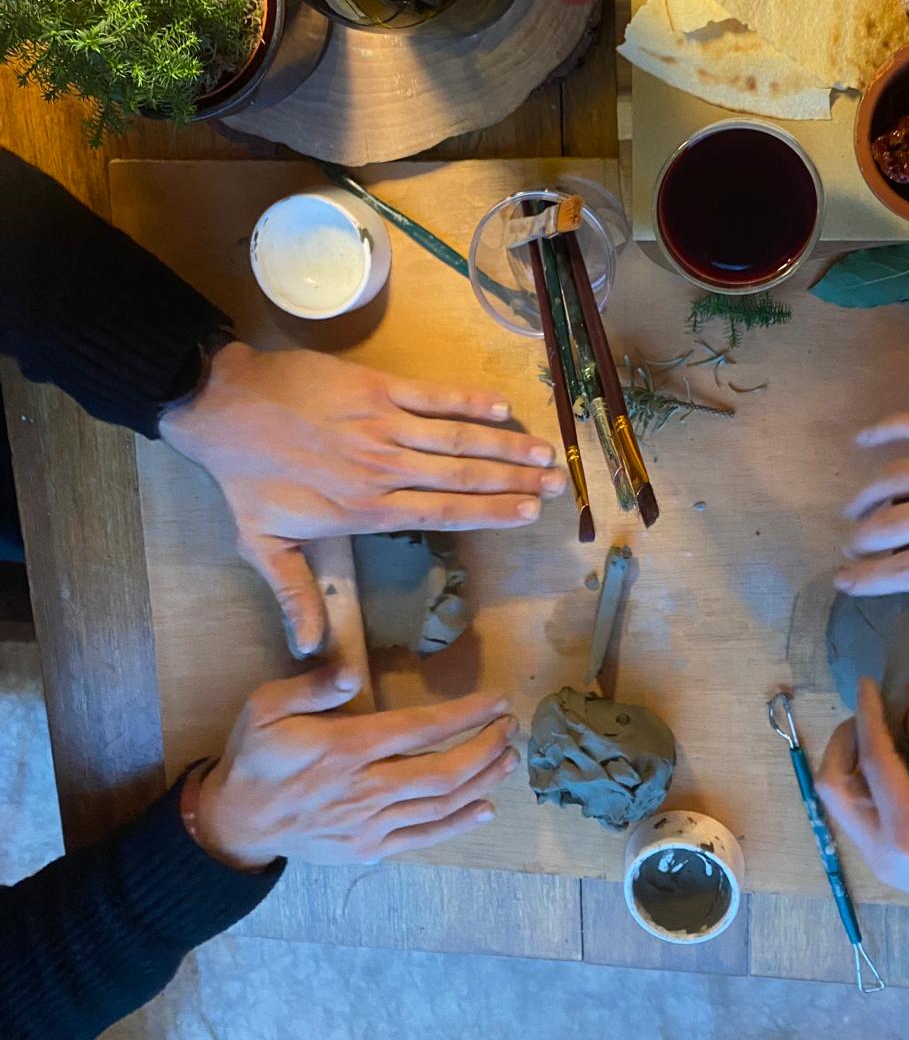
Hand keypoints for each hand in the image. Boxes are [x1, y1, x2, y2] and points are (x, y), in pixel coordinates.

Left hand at [160, 342, 565, 655]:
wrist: (219, 409)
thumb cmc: (243, 481)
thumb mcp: (263, 547)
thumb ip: (296, 596)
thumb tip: (308, 651)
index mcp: (366, 510)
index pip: (443, 513)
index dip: (491, 512)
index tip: (528, 514)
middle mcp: (383, 469)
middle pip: (463, 476)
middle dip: (516, 480)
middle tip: (557, 485)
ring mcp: (381, 425)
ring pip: (456, 438)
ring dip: (505, 444)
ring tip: (545, 451)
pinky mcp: (374, 388)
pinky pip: (431, 396)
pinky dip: (467, 401)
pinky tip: (500, 407)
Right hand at [192, 664, 518, 869]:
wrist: (238, 822)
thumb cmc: (256, 758)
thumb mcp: (264, 707)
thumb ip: (309, 688)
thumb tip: (348, 673)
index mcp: (346, 748)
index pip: (421, 728)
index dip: (465, 714)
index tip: (496, 702)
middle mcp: (366, 788)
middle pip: (445, 770)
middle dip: (486, 747)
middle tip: (510, 728)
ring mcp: (371, 824)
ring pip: (442, 804)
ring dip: (483, 781)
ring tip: (508, 759)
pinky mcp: (370, 849)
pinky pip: (425, 837)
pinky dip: (459, 824)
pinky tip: (485, 807)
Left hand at [816, 677, 908, 943]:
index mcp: (904, 832)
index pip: (871, 761)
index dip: (868, 716)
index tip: (868, 682)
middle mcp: (877, 850)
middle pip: (833, 786)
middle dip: (845, 742)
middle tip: (874, 712)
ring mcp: (876, 862)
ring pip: (839, 803)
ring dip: (849, 763)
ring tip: (882, 731)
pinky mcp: (883, 864)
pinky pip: (856, 816)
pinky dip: (862, 784)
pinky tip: (889, 761)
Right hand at [835, 401, 908, 595]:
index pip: (908, 570)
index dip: (868, 579)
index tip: (843, 583)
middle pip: (892, 526)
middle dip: (862, 540)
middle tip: (851, 544)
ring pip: (895, 478)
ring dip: (867, 496)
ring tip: (854, 508)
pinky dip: (886, 429)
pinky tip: (862, 439)